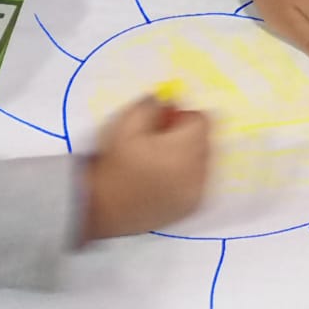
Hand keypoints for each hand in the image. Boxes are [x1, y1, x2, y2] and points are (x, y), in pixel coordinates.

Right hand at [82, 94, 211, 239]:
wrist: (102, 209)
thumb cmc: (113, 165)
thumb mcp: (126, 125)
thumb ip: (152, 105)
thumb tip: (170, 99)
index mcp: (184, 149)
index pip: (203, 120)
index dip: (183, 116)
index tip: (163, 123)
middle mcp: (197, 171)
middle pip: (206, 140)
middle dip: (187, 136)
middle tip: (159, 142)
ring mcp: (197, 192)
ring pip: (204, 162)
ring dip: (188, 157)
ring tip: (159, 162)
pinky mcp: (191, 207)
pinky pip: (200, 183)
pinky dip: (187, 177)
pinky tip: (162, 180)